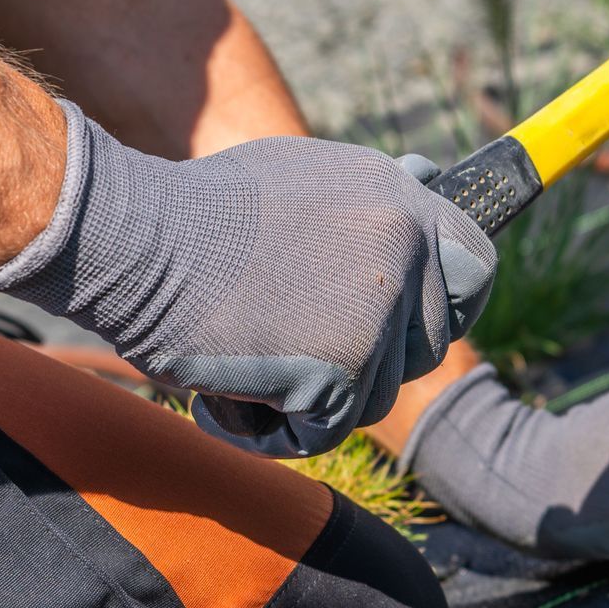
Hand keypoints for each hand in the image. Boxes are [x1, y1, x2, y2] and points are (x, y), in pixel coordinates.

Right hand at [0, 99, 496, 455]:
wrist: (133, 240)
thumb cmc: (196, 215)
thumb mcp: (302, 178)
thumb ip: (368, 196)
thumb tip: (428, 175)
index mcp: (398, 196)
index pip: (475, 265)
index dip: (443, 308)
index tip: (406, 330)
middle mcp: (402, 245)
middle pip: (425, 346)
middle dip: (369, 364)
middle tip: (298, 353)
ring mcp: (378, 309)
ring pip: (373, 397)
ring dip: (312, 399)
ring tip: (245, 363)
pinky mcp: (343, 370)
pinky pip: (326, 432)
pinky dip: (275, 430)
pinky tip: (225, 396)